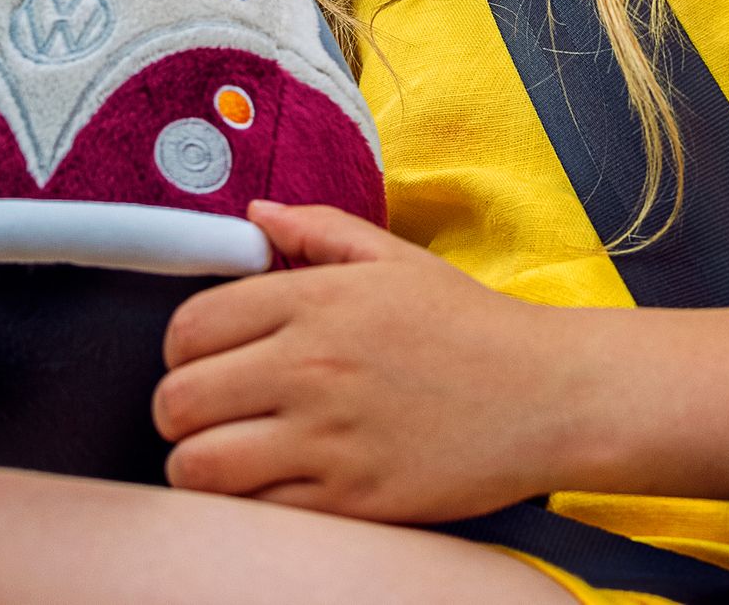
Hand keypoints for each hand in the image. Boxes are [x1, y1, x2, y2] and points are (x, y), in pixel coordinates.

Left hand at [153, 201, 592, 521]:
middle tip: (202, 414)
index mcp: (314, 301)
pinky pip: (256, 511)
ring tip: (221, 456)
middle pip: (179, 399)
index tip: (197, 361)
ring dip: (197, 464)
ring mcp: (329, 438)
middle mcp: (311, 367)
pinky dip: (248, 503)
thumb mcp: (394, 259)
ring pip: (201, 465)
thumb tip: (251, 217)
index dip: (177, 349)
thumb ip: (315, 230)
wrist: (552, 395)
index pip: (188, 327)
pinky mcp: (352, 499)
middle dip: (176, 410)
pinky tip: (271, 485)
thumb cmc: (472, 326)